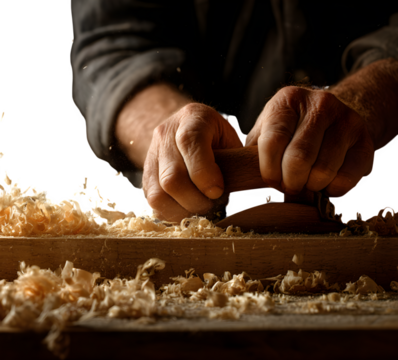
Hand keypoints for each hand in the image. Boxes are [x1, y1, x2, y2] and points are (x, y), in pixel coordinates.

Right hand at [142, 103, 242, 221]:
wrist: (184, 129)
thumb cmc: (218, 139)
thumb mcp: (231, 139)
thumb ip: (240, 159)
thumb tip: (262, 190)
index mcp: (192, 117)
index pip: (190, 142)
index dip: (204, 172)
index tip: (218, 191)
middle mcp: (165, 133)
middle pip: (172, 177)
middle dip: (196, 200)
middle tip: (214, 204)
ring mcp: (151, 154)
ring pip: (158, 194)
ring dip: (184, 209)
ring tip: (202, 208)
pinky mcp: (145, 176)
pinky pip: (153, 203)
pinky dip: (172, 212)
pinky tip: (188, 208)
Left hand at [244, 85, 375, 198]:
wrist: (335, 119)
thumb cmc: (290, 132)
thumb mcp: (266, 131)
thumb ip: (252, 152)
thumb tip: (240, 179)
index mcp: (288, 100)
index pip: (273, 141)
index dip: (269, 170)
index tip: (270, 181)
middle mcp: (320, 104)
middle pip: (299, 158)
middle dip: (290, 182)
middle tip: (288, 187)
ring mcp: (347, 119)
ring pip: (323, 171)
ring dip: (310, 187)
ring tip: (306, 183)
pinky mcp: (366, 140)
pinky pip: (346, 179)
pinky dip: (331, 191)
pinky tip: (325, 184)